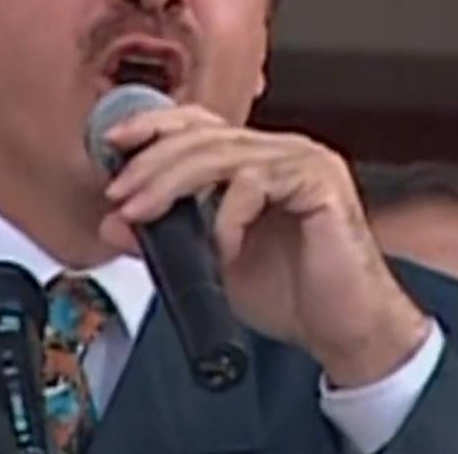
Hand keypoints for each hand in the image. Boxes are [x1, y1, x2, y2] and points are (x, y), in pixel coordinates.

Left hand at [99, 105, 430, 386]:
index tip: (112, 143)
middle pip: (202, 134)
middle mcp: (280, 151)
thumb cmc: (291, 295)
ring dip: (170, 183)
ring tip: (142, 214)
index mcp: (257, 160)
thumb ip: (165, 239)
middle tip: (119, 194)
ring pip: (221, 153)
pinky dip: (226, 216)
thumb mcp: (210, 263)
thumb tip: (114, 223)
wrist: (344, 331)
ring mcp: (303, 160)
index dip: (154, 126)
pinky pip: (255, 182)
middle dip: (150, 162)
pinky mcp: (320, 181)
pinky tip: (220, 248)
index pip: (199, 125)